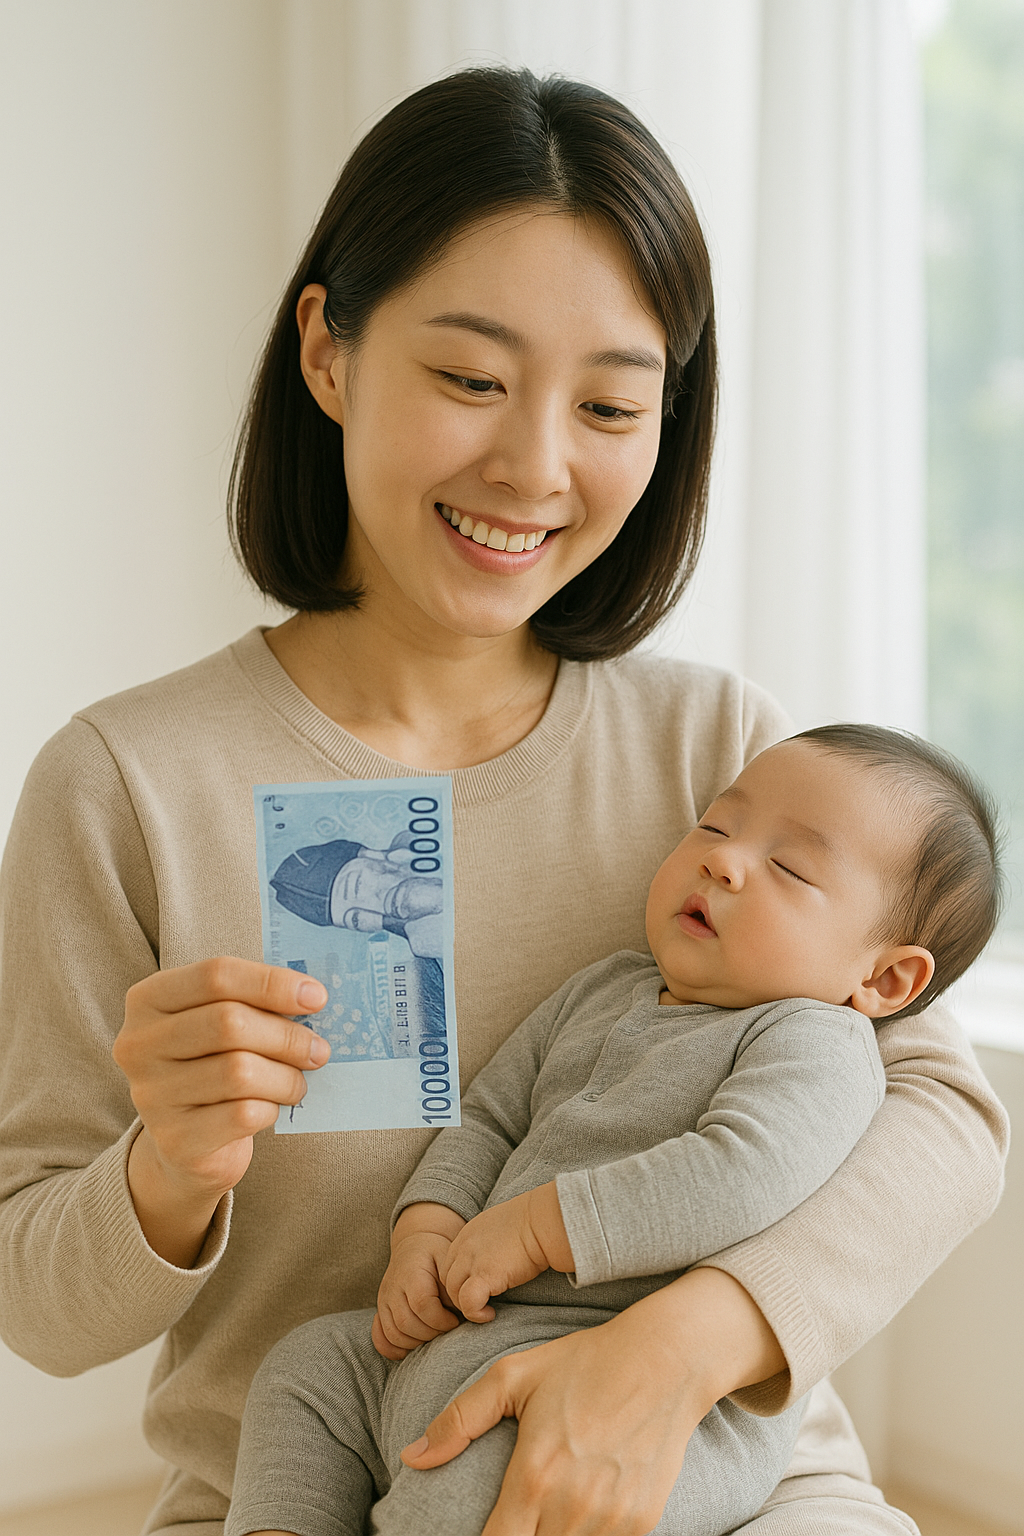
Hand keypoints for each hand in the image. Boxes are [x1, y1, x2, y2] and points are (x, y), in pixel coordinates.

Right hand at [113, 957, 329, 1265]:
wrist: (186, 1142)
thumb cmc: (211, 1065)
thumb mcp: (219, 1022)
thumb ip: (253, 1002)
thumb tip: (311, 996)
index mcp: (148, 999)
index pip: (216, 975)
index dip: (273, 983)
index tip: (317, 997)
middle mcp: (138, 1044)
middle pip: (228, 1022)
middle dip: (287, 1035)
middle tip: (318, 1049)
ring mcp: (150, 1094)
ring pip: (239, 1071)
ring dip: (285, 1076)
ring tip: (298, 1082)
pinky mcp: (175, 1139)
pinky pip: (242, 1114)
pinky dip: (271, 1108)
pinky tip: (272, 1107)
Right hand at [373, 1205, 464, 1359]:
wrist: (415, 1245)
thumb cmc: (437, 1255)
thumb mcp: (449, 1261)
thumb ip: (455, 1287)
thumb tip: (468, 1312)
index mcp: (412, 1272)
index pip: (422, 1304)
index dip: (441, 1320)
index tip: (455, 1320)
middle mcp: (393, 1287)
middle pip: (406, 1323)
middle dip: (431, 1334)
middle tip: (447, 1329)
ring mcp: (384, 1300)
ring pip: (394, 1334)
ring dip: (417, 1343)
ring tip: (434, 1334)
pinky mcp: (381, 1311)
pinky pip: (380, 1338)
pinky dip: (394, 1349)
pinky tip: (411, 1348)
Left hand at [401, 1268, 786, 1535]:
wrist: (666, 1359)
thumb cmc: (584, 1362)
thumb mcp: (514, 1375)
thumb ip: (460, 1420)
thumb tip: (412, 1456)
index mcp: (534, 1475)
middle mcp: (573, 1507)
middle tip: (514, 1520)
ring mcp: (612, 1520)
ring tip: (544, 1514)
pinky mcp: (643, 1522)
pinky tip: (578, 1516)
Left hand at [440, 1184, 573, 1321]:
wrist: (543, 1222)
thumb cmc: (532, 1224)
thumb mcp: (500, 1227)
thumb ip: (489, 1242)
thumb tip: (496, 1256)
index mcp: (467, 1235)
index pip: (449, 1264)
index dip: (459, 1281)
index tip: (476, 1289)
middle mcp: (464, 1247)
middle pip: (447, 1280)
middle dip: (459, 1295)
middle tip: (479, 1303)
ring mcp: (472, 1261)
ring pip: (453, 1293)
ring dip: (466, 1306)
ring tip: (485, 1310)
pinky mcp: (485, 1276)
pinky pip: (468, 1303)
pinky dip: (475, 1313)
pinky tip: (490, 1313)